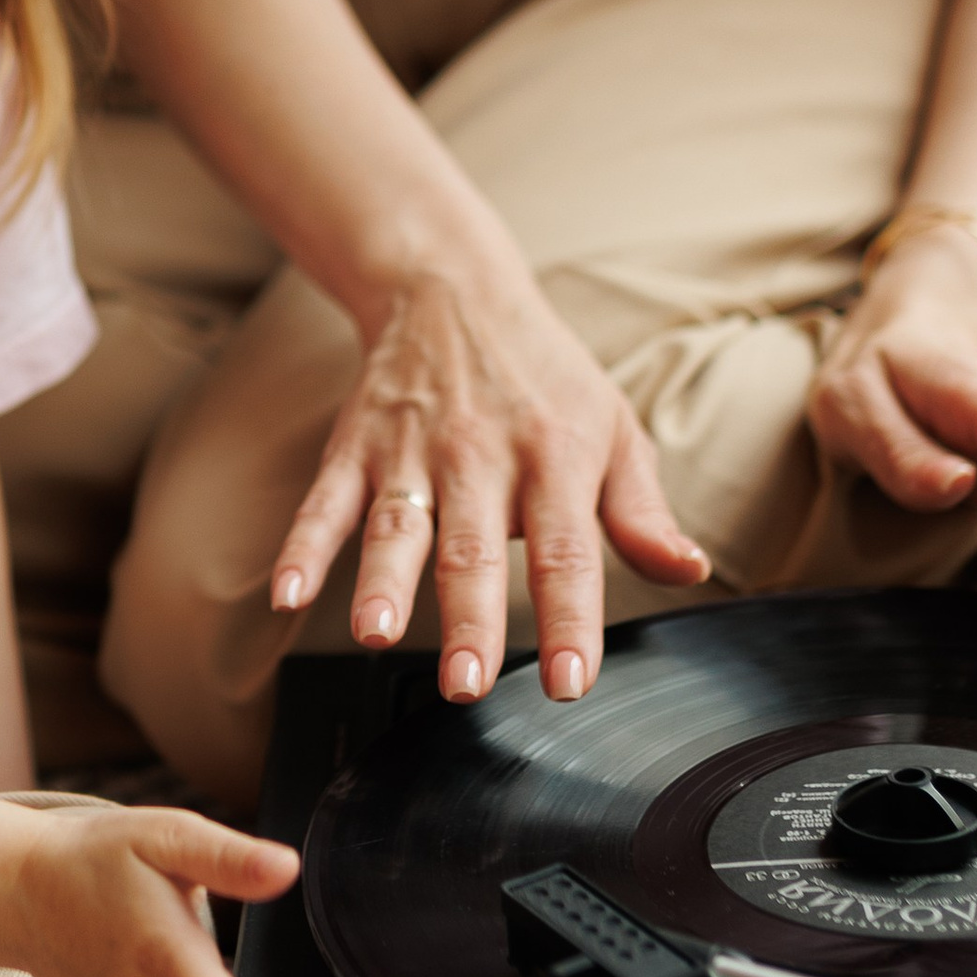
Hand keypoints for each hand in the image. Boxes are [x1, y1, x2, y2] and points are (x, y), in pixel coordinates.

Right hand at [269, 262, 709, 707]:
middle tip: (465, 686)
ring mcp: (412, 451)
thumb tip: (687, 569)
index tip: (569, 680)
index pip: (567, 550)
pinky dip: (304, 547)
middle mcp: (482, 455)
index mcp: (556, 456)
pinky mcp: (357, 447)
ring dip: (382, 583)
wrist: (454, 291)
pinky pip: (326, 502)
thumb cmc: (545, 378)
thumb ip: (642, 511)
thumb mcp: (614, 430)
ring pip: (397, 525)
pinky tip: (290, 592)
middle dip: (466, 619)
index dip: (568, 618)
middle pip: (473, 548)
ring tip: (375, 635)